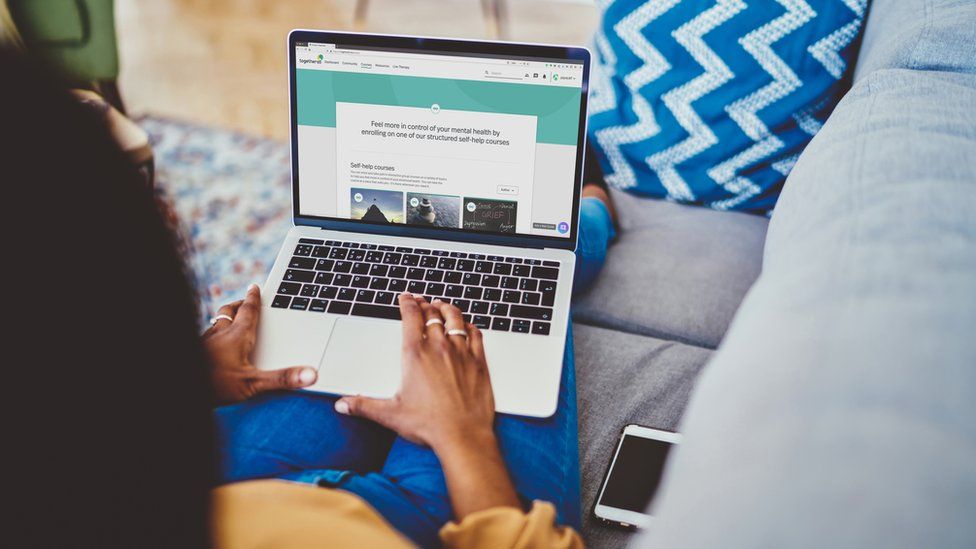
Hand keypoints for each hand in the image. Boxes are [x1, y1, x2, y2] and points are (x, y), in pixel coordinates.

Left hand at [203, 284, 316, 403]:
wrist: (184, 388)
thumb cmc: (214, 384)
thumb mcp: (252, 384)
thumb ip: (282, 379)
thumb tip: (311, 374)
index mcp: (238, 335)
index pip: (249, 310)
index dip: (254, 298)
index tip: (256, 286)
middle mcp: (220, 333)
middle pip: (230, 311)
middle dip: (240, 304)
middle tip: (246, 300)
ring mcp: (205, 341)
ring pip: (217, 322)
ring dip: (227, 318)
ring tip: (232, 319)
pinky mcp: (196, 350)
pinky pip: (208, 335)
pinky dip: (216, 333)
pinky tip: (214, 344)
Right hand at [336, 294, 494, 450]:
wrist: (463, 436)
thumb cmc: (429, 425)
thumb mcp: (390, 414)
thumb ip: (364, 406)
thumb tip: (344, 404)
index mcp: (415, 355)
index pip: (411, 317)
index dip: (407, 303)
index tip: (406, 297)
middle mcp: (439, 348)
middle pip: (432, 315)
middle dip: (425, 304)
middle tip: (421, 300)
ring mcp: (461, 353)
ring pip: (455, 319)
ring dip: (447, 309)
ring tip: (442, 305)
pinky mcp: (479, 362)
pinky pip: (475, 334)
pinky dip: (469, 325)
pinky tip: (467, 326)